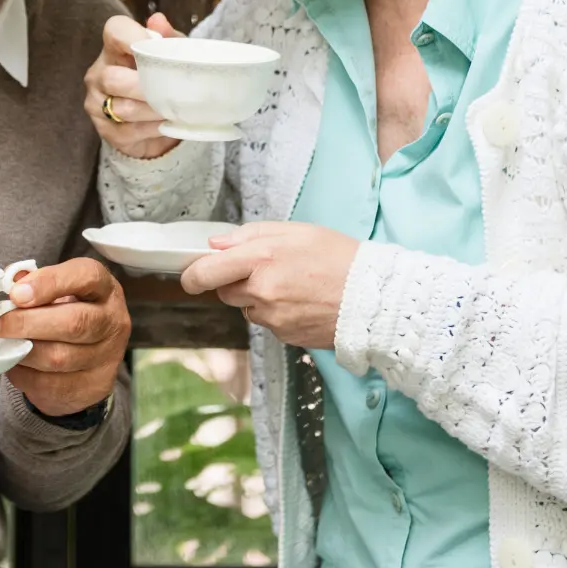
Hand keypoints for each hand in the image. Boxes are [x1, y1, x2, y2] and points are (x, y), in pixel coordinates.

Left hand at [0, 258, 129, 415]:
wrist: (88, 358)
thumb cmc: (66, 312)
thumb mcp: (56, 290)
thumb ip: (34, 282)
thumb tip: (10, 281)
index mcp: (104, 288)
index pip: (86, 277)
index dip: (49, 282)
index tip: (16, 293)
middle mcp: (113, 321)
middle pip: (74, 322)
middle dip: (27, 322)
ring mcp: (107, 357)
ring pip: (59, 357)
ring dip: (23, 351)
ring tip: (4, 343)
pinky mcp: (94, 387)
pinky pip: (51, 384)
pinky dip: (25, 374)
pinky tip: (16, 362)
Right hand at [84, 12, 181, 159]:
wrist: (155, 118)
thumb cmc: (161, 77)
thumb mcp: (171, 55)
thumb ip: (168, 39)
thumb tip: (159, 22)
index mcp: (113, 48)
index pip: (114, 32)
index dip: (133, 36)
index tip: (156, 44)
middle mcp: (98, 74)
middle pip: (113, 78)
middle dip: (147, 86)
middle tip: (173, 90)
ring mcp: (97, 104)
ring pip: (124, 108)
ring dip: (154, 110)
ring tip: (176, 109)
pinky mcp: (105, 131)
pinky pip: (129, 131)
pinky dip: (153, 129)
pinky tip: (167, 124)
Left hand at [179, 223, 360, 349]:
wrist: (376, 298)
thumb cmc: (339, 258)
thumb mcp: (296, 232)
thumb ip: (250, 235)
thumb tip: (216, 245)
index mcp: (261, 259)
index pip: (206, 272)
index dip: (193, 275)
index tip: (190, 276)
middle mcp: (261, 291)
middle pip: (225, 291)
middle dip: (237, 282)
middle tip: (267, 271)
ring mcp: (272, 317)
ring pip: (248, 308)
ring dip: (259, 298)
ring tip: (294, 286)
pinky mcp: (284, 336)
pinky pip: (268, 323)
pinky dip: (277, 313)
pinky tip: (302, 302)